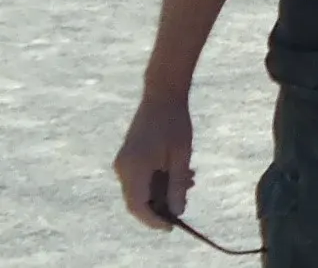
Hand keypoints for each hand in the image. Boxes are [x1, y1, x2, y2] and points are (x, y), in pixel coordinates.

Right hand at [114, 95, 194, 229]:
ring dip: (163, 190)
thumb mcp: (181, 155)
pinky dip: (158, 180)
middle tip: (186, 197)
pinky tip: (180, 171)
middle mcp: (123, 169)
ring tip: (189, 179)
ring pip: (141, 189)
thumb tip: (177, 211)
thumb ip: (177, 184)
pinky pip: (140, 178)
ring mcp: (123, 163)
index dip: (154, 220)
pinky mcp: (128, 157)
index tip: (171, 226)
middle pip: (138, 200)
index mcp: (134, 169)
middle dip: (162, 204)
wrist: (161, 95)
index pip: (138, 206)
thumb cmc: (174, 123)